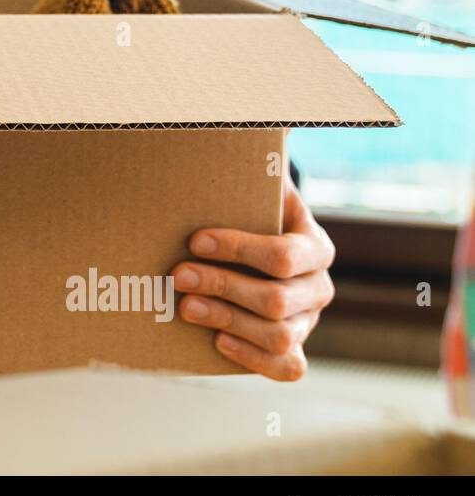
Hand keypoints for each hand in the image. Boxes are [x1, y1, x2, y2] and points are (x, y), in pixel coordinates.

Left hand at [171, 174, 334, 380]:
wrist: (256, 245)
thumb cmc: (246, 213)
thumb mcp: (252, 186)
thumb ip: (246, 165)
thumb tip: (240, 128)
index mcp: (316, 246)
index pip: (284, 255)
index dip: (238, 250)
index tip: (195, 240)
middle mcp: (318, 288)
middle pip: (276, 299)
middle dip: (222, 286)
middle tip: (178, 275)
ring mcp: (308, 323)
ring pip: (280, 336)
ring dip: (227, 321)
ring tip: (186, 307)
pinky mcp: (292, 350)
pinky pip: (287, 368)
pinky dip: (253, 359)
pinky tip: (217, 342)